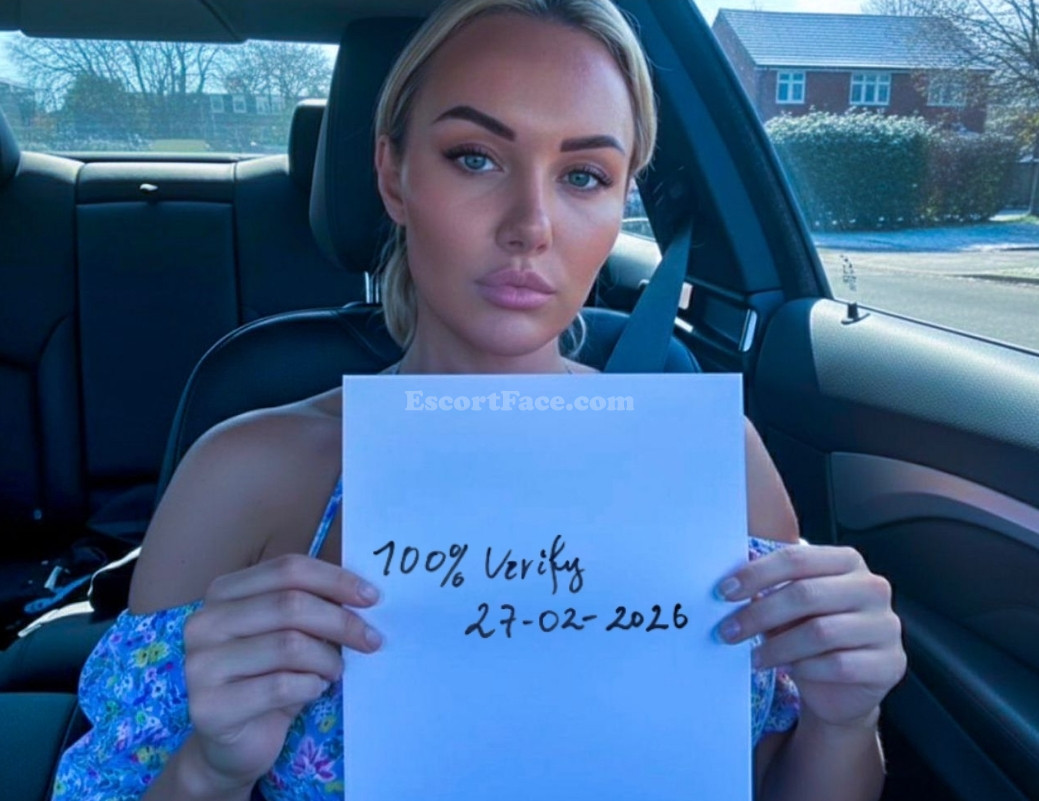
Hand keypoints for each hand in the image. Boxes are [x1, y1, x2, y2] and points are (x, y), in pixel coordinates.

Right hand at [182, 554, 381, 791]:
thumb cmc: (267, 678)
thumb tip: (364, 594)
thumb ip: (312, 607)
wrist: (232, 744)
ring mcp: (201, 664)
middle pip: (291, 604)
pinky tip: (314, 690)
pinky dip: (310, 687)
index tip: (372, 597)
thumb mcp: (289, 634)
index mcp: (224, 592)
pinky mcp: (209, 706)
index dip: (335, 579)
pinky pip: (280, 686)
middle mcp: (205, 622)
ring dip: (327, 659)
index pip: (288, 568)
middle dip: (341, 621)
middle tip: (372, 639)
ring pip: (289, 645)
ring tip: (334, 671)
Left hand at [715, 544, 905, 728]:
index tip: (724, 592)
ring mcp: (885, 626)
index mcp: (847, 562)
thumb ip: (769, 590)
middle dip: (759, 614)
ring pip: (820, 632)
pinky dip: (806, 668)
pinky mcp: (890, 663)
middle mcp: (871, 588)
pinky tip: (790, 671)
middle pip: (805, 594)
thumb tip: (728, 587)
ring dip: (777, 646)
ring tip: (754, 657)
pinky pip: (839, 665)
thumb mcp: (790, 607)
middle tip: (728, 631)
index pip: (796, 559)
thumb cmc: (812, 633)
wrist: (844, 686)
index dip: (756, 574)